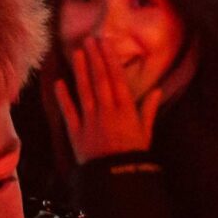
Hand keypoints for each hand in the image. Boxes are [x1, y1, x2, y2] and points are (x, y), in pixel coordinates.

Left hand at [45, 35, 163, 164]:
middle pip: (99, 79)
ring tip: (76, 53)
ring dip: (80, 70)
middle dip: (94, 58)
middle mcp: (107, 111)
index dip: (109, 59)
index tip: (105, 43)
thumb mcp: (145, 132)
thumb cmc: (133, 155)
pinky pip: (69, 112)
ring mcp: (90, 121)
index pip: (116, 78)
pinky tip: (59, 83)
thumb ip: (149, 110)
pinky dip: (63, 98)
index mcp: (125, 109)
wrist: (117, 178)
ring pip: (84, 91)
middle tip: (88, 39)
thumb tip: (158, 90)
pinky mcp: (76, 133)